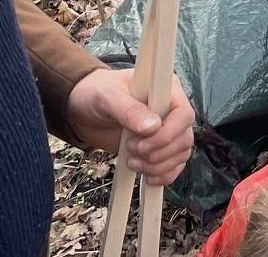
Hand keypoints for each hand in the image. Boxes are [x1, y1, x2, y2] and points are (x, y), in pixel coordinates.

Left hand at [67, 69, 196, 184]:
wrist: (84, 110)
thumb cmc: (95, 93)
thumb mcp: (107, 97)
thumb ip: (128, 110)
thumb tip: (152, 127)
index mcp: (166, 90)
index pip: (184, 114)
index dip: (168, 134)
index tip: (141, 144)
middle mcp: (172, 110)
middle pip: (184, 138)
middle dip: (158, 153)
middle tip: (131, 152)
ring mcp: (168, 130)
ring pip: (181, 154)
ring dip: (158, 166)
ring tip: (132, 163)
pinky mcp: (161, 148)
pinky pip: (174, 166)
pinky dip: (163, 175)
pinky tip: (146, 177)